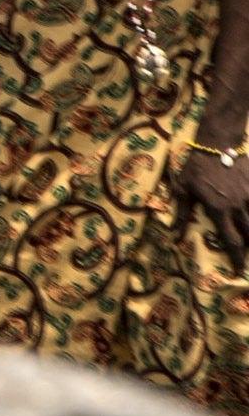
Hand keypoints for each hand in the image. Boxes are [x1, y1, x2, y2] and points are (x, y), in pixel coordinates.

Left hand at [175, 145, 248, 260]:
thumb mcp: (183, 189)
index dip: (236, 259)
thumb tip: (174, 234)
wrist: (217, 144)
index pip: (231, 241)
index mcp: (218, 210)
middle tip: (246, 258)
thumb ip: (182, 213)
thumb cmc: (196, 167)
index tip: (238, 271)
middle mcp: (237, 207)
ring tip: (248, 238)